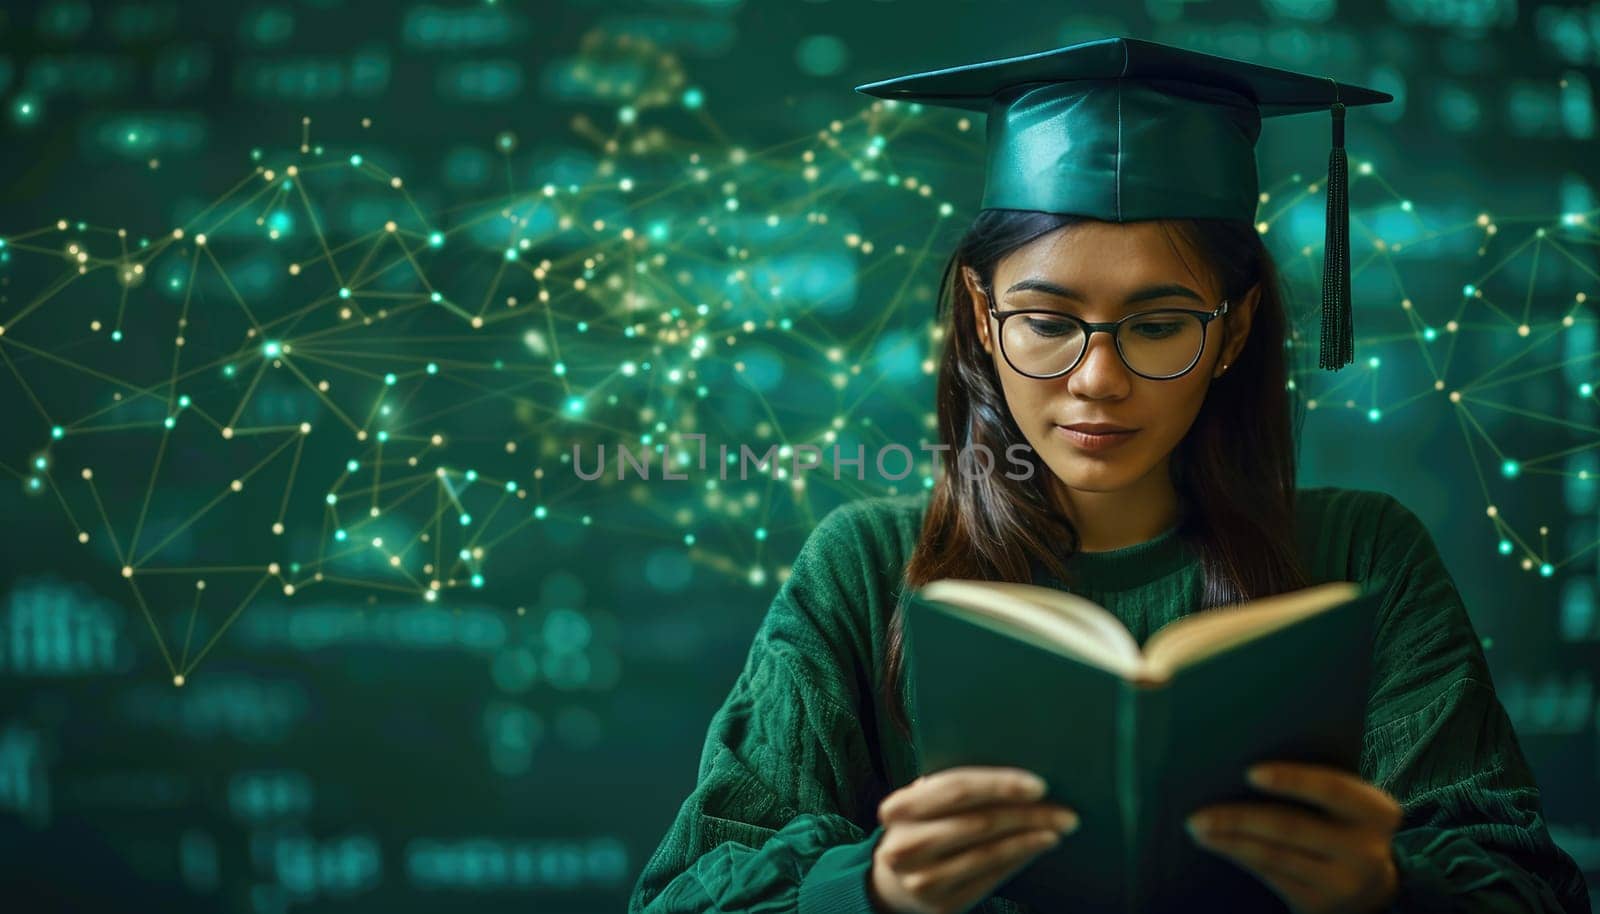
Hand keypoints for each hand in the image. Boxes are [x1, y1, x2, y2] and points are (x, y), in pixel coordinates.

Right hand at [869, 766, 1078, 913]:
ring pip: (990, 853)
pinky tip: (1038, 846)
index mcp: (899, 808)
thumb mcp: (923, 804)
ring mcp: (923, 880)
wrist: (892, 883)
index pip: (957, 789)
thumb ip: (953, 788)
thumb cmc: (921, 828)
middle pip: (980, 822)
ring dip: (1031, 839)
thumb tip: (1017, 772)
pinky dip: (1020, 858)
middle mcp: (906, 846)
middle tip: (1065, 812)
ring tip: (1059, 829)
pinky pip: (992, 877)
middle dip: (1029, 815)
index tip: (1039, 786)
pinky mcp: (943, 905)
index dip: (1000, 785)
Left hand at [1187, 761, 1402, 913]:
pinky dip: (1236, 855)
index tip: (1249, 773)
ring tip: (1196, 826)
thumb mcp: (1347, 803)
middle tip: (1198, 811)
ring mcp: (1343, 883)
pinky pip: (1269, 875)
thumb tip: (1247, 745)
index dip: (1292, 780)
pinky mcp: (1318, 905)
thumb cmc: (1340, 823)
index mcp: (1376, 812)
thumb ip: (1317, 779)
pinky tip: (1213, 843)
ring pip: (1273, 856)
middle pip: (1291, 827)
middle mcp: (1366, 851)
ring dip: (1229, 839)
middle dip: (1239, 817)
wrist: (1368, 887)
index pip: (1333, 789)